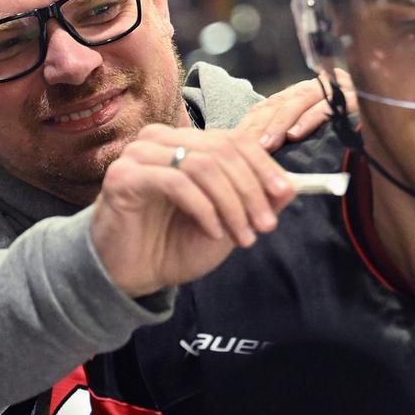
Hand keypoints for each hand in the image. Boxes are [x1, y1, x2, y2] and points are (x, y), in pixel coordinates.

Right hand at [91, 124, 295, 297]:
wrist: (130, 274)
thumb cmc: (174, 244)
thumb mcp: (226, 223)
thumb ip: (255, 201)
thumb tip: (291, 185)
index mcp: (185, 142)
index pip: (233, 139)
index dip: (263, 165)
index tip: (284, 193)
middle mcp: (161, 140)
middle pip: (221, 150)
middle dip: (250, 190)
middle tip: (265, 225)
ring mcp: (139, 155)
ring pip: (203, 165)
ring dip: (231, 204)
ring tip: (242, 236)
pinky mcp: (123, 176)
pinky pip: (176, 182)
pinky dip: (203, 209)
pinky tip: (213, 232)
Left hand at [236, 70, 355, 151]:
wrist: (395, 104)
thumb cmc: (355, 123)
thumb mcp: (319, 127)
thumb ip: (295, 133)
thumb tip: (262, 157)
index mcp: (302, 93)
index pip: (267, 106)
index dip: (249, 124)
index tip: (232, 145)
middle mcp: (316, 86)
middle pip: (277, 103)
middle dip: (257, 126)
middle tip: (240, 149)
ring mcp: (334, 88)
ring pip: (297, 102)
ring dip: (279, 124)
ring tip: (265, 145)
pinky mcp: (354, 95)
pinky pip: (327, 104)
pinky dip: (310, 119)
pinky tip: (296, 135)